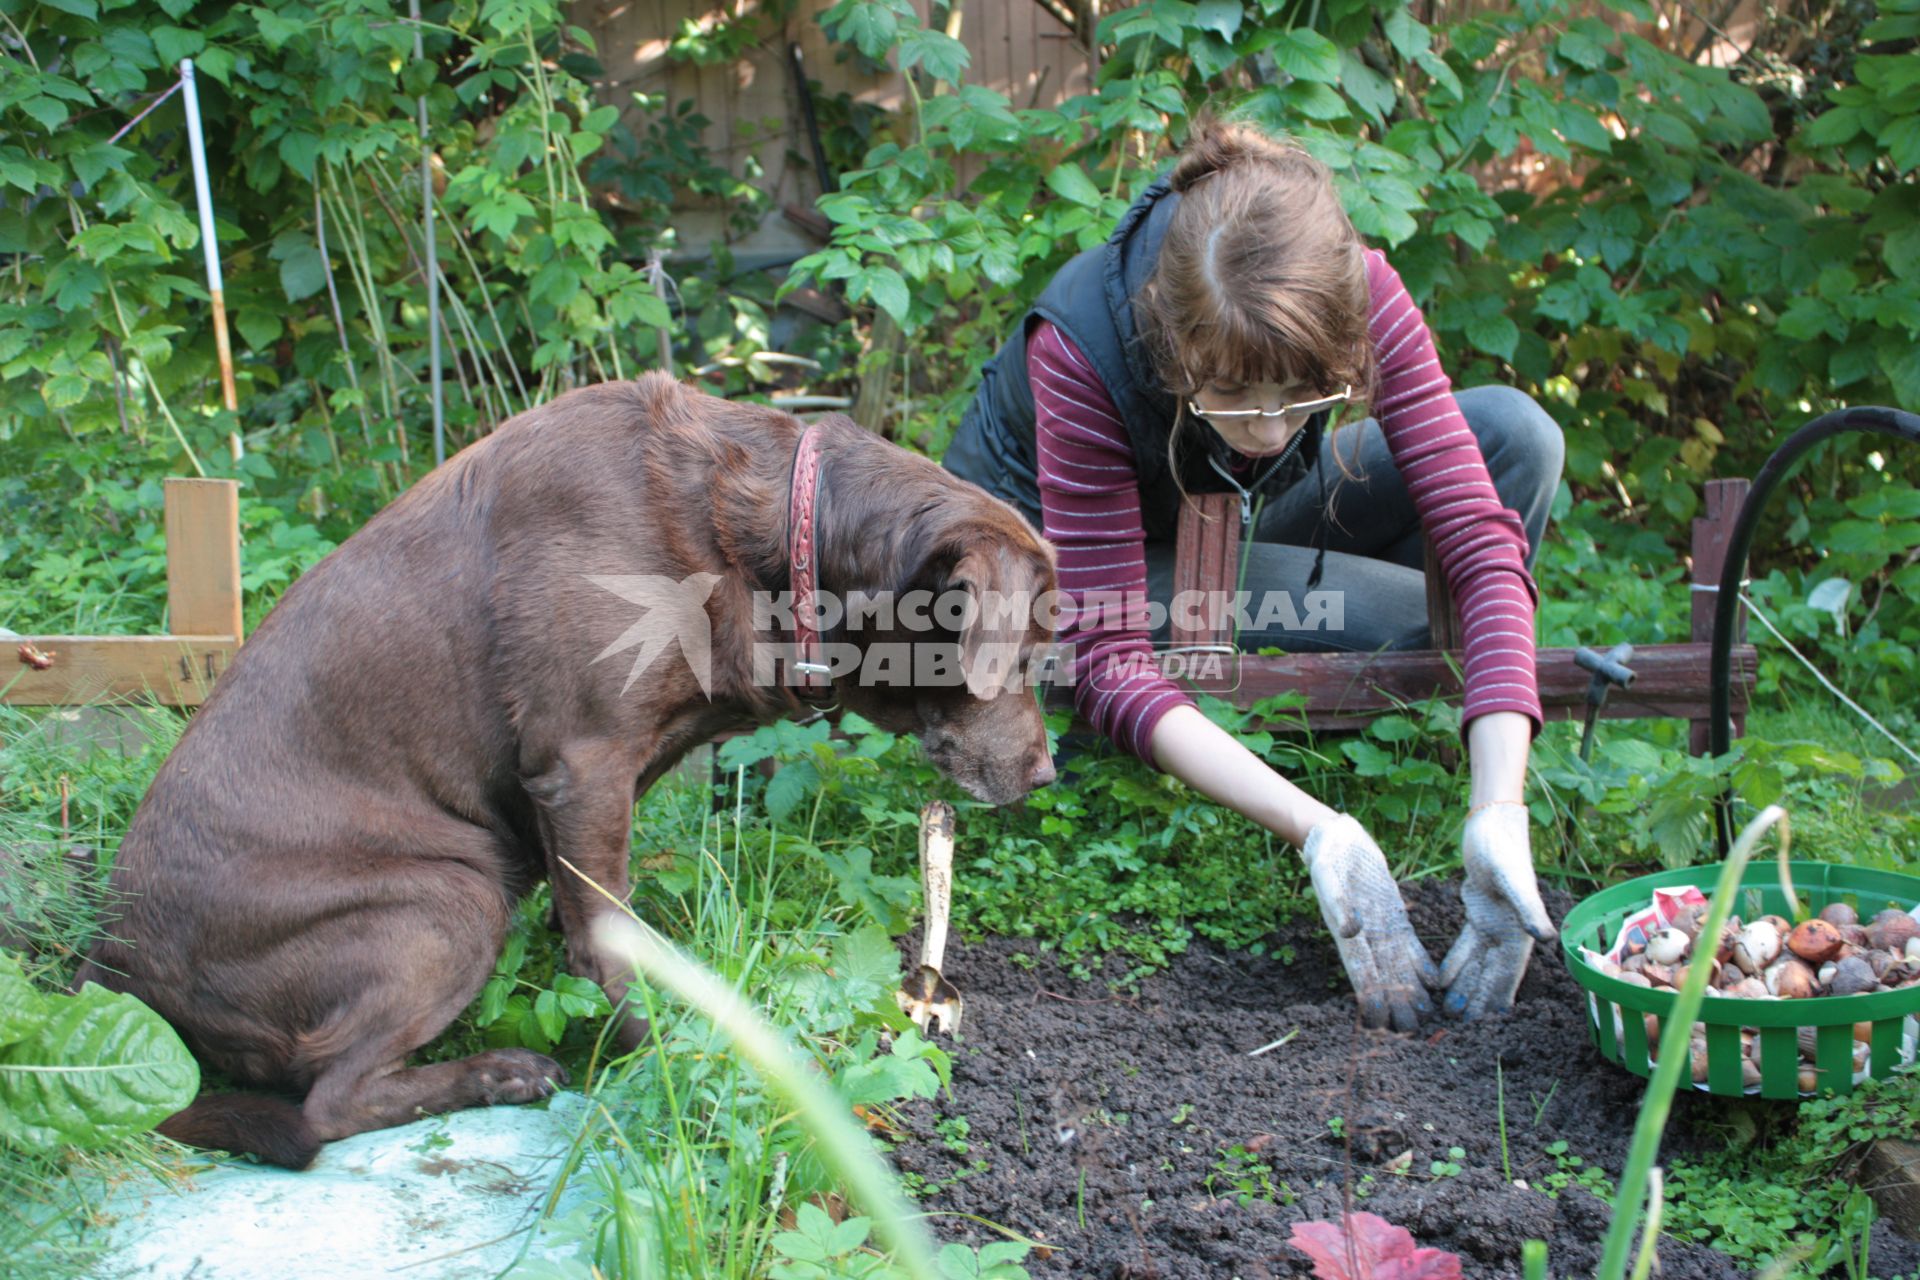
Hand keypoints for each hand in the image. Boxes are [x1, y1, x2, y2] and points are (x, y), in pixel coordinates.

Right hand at [1301, 814, 1439, 1030]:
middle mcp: (1365, 935)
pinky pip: (1409, 944)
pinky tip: (1435, 982)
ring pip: (1398, 965)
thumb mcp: (1328, 872)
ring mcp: (1380, 926)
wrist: (1336, 836)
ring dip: (1411, 990)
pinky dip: (1421, 964)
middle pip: (1383, 975)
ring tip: (1426, 1015)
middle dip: (1395, 1002)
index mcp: (1345, 930)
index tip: (1379, 1020)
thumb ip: (1338, 901)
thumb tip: (1350, 931)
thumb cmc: (1328, 853)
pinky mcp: (1392, 915)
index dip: (1370, 995)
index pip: (1360, 969)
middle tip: (1410, 1031)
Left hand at [1440, 803, 1556, 1018]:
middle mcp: (1508, 933)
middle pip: (1489, 976)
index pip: (1505, 976)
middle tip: (1457, 1028)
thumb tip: (1546, 938)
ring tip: (1448, 1014)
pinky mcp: (1479, 913)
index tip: (1486, 1028)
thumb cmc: (1504, 848)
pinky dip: (1455, 964)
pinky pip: (1465, 946)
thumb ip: (1529, 908)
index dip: (1495, 1001)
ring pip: (1477, 965)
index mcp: (1518, 932)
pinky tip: (1440, 981)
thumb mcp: (1513, 878)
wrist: (1493, 824)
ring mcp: (1494, 924)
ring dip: (1464, 988)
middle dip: (1476, 1002)